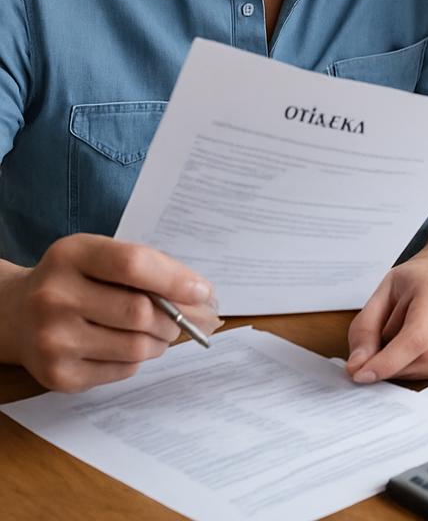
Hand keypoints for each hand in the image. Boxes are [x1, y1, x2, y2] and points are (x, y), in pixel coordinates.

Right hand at [0, 234, 220, 391]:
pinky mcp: (57, 376)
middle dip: (174, 318)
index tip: (203, 291)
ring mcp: (52, 340)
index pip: (133, 265)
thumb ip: (149, 269)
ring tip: (159, 332)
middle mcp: (55, 296)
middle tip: (184, 318)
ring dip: (161, 341)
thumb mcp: (102, 256)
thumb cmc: (76, 278)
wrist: (15, 314)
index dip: (176, 280)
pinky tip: (128, 345)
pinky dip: (139, 359)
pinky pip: (122, 370)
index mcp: (72, 255)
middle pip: (140, 312)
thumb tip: (202, 297)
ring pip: (136, 347)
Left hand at [345, 256, 427, 383]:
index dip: (389, 361)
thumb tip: (357, 366)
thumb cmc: (409, 284)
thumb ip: (365, 330)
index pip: (417, 337)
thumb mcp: (379, 295)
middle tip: (372, 351)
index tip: (361, 374)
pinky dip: (410, 368)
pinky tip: (407, 350)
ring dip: (399, 366)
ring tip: (396, 340)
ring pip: (425, 370)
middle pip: (422, 358)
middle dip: (390, 363)